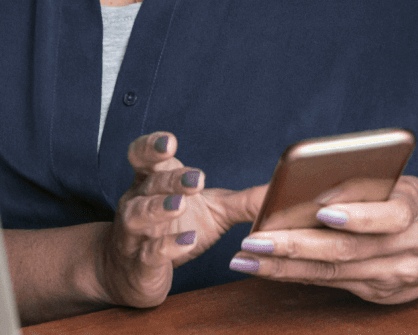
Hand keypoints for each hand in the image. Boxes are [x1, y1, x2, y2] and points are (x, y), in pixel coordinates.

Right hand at [98, 132, 263, 307]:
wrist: (132, 273)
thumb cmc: (174, 231)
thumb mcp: (214, 212)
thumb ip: (245, 201)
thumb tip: (284, 188)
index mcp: (154, 182)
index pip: (143, 156)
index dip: (151, 146)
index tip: (169, 143)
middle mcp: (138, 202)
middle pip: (148, 184)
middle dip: (171, 180)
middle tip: (197, 179)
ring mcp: (134, 234)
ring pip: (137, 215)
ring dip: (158, 208)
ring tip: (180, 204)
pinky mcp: (138, 264)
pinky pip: (147, 252)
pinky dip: (166, 246)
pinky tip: (187, 240)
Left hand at [225, 174, 417, 303]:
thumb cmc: (417, 203)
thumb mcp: (403, 185)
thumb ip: (365, 188)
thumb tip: (311, 187)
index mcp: (416, 213)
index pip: (386, 217)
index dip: (356, 215)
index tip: (321, 211)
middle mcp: (407, 250)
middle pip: (347, 251)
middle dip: (295, 246)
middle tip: (254, 239)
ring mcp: (394, 278)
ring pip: (333, 274)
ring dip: (285, 266)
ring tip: (247, 258)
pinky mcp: (381, 295)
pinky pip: (334, 286)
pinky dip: (298, 275)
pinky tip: (269, 268)